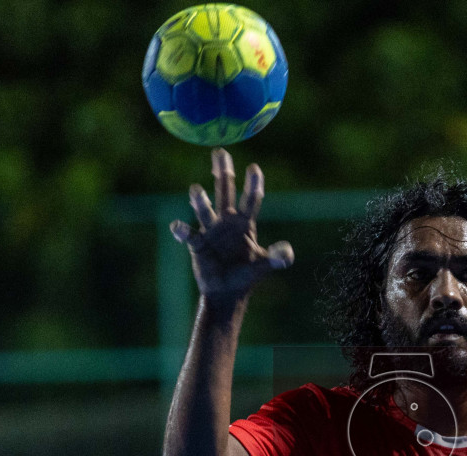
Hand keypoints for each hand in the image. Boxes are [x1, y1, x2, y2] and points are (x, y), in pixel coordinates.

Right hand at [169, 148, 293, 300]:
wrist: (226, 293)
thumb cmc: (245, 276)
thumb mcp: (263, 266)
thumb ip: (276, 258)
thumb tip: (288, 253)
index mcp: (244, 224)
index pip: (251, 200)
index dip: (253, 185)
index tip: (254, 168)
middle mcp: (226, 223)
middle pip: (225, 192)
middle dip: (223, 172)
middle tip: (220, 152)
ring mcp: (211, 232)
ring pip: (205, 211)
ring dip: (200, 201)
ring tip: (196, 189)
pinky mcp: (198, 244)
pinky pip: (189, 235)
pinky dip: (182, 231)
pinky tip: (177, 227)